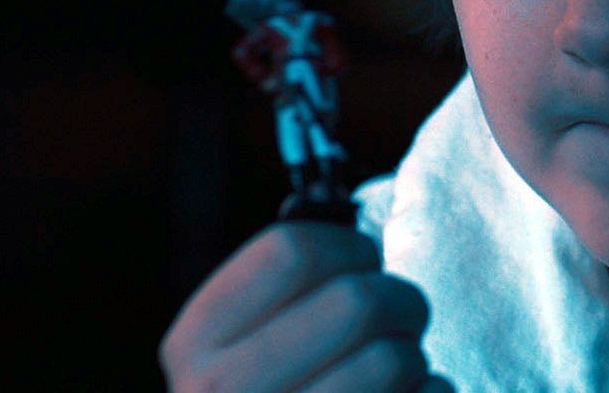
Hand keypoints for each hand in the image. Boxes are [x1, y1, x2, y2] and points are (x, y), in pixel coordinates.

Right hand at [159, 222, 451, 391]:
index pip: (291, 250)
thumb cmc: (275, 391)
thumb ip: (286, 293)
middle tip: (400, 318)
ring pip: (397, 360)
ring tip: (395, 375)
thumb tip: (362, 232)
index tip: (362, 261)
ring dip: (414, 361)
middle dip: (401, 300)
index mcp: (195, 345)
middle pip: (358, 299)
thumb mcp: (245, 348)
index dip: (348, 245)